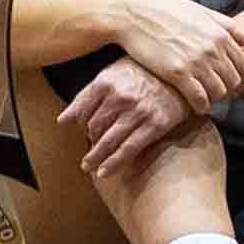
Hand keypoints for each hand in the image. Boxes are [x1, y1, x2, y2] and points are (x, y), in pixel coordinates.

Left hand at [59, 57, 199, 175]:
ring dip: (96, 158)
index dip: (80, 125)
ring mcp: (137, 112)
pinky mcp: (154, 125)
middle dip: (89, 142)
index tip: (83, 132)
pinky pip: (129, 149)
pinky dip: (114, 163)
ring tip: (89, 167)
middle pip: (94, 127)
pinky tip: (104, 172)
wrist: (181, 73)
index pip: (83, 111)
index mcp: (106, 81)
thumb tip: (62, 120)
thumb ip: (87, 95)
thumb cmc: (144, 71)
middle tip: (87, 155)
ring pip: (108, 141)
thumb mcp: (113, 73)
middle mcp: (119, 96)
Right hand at [96, 0, 243, 107]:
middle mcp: (212, 49)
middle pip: (233, 81)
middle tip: (216, 94)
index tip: (230, 84)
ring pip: (219, 93)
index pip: (243, 65)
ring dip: (214, 99)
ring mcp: (196, 62)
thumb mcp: (201, 12)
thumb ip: (228, 27)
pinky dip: (201, 106)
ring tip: (205, 98)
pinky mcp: (178, 74)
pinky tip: (194, 105)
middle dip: (228, 90)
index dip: (239, 78)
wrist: (133, 13)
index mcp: (220, 34)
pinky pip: (200, 99)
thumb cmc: (166, 10)